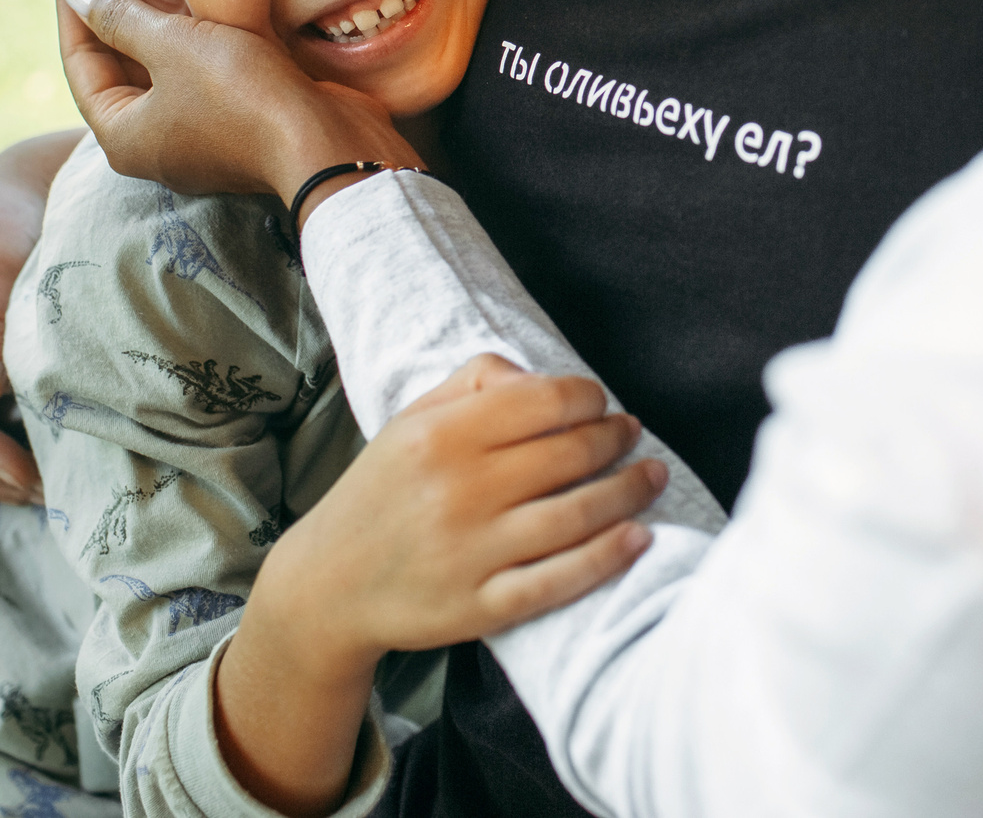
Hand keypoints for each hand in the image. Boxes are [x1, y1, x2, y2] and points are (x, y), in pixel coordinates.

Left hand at [56, 0, 413, 204]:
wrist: (326, 144)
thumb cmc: (242, 98)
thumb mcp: (173, 47)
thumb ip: (121, 18)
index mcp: (122, 134)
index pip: (80, 59)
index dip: (71, 0)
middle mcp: (152, 139)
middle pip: (117, 59)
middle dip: (110, 0)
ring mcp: (195, 132)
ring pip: (158, 60)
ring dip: (148, 8)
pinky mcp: (233, 119)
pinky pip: (194, 66)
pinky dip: (185, 28)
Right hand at [213, 356, 664, 811]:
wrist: (329, 583)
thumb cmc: (384, 491)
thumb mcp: (412, 420)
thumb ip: (474, 381)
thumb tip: (538, 376)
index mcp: (441, 436)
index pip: (544, 401)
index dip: (587, 398)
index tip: (599, 403)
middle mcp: (458, 491)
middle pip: (570, 455)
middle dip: (616, 438)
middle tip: (633, 433)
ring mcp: (471, 553)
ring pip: (576, 515)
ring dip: (630, 492)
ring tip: (652, 476)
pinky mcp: (480, 606)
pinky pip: (559, 580)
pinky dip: (607, 557)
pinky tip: (638, 537)